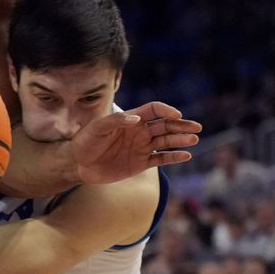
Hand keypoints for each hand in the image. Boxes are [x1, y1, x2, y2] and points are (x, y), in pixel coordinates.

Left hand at [72, 101, 200, 183]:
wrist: (78, 163)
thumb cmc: (85, 141)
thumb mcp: (97, 128)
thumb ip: (115, 121)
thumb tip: (136, 119)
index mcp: (130, 119)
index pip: (153, 110)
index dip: (165, 110)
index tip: (176, 114)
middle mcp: (139, 131)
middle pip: (164, 125)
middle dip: (180, 125)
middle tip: (196, 127)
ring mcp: (141, 147)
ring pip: (166, 141)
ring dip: (180, 140)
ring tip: (194, 139)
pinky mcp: (140, 163)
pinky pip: (161, 159)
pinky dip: (173, 157)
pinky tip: (186, 155)